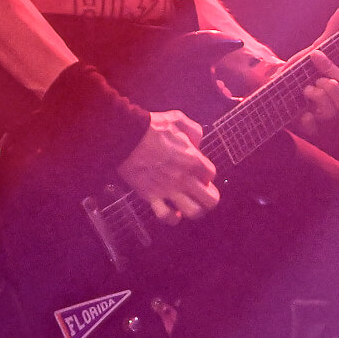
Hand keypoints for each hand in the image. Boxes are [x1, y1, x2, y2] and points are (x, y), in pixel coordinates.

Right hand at [117, 110, 219, 224]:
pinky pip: (166, 216)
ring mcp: (169, 189)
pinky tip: (173, 212)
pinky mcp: (152, 196)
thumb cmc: (151, 127)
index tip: (198, 172)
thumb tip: (197, 142)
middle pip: (211, 200)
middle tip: (201, 193)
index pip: (211, 174)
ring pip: (193, 212)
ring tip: (189, 205)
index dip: (206, 174)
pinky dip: (171, 217)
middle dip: (208, 198)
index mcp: (193, 160)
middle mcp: (185, 178)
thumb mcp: (179, 119)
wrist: (127, 137)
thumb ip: (194, 131)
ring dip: (194, 210)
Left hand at [285, 5, 338, 134]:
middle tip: (311, 81)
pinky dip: (308, 121)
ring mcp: (319, 114)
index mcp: (336, 83)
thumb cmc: (299, 68)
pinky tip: (301, 112)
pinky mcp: (305, 125)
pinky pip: (314, 130)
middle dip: (327, 89)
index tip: (313, 54)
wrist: (273, 84)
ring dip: (317, 100)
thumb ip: (332, 31)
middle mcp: (331, 101)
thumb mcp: (315, 49)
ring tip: (304, 91)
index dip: (330, 67)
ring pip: (331, 114)